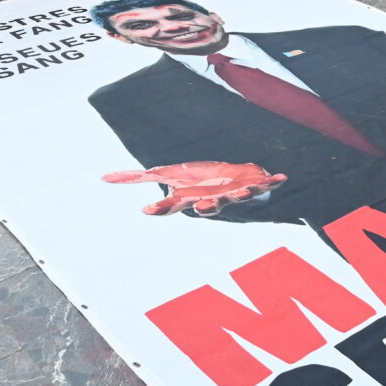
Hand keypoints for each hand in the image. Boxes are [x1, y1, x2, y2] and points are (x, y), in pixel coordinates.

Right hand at [102, 161, 287, 215]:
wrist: (231, 179)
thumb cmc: (198, 180)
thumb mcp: (167, 176)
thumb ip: (136, 179)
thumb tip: (104, 178)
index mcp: (190, 198)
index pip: (172, 205)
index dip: (161, 208)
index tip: (146, 209)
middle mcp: (212, 200)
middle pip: (206, 208)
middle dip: (204, 207)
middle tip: (199, 205)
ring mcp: (233, 195)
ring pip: (236, 200)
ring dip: (239, 197)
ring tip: (241, 194)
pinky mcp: (253, 186)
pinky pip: (265, 185)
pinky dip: (273, 181)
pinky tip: (282, 177)